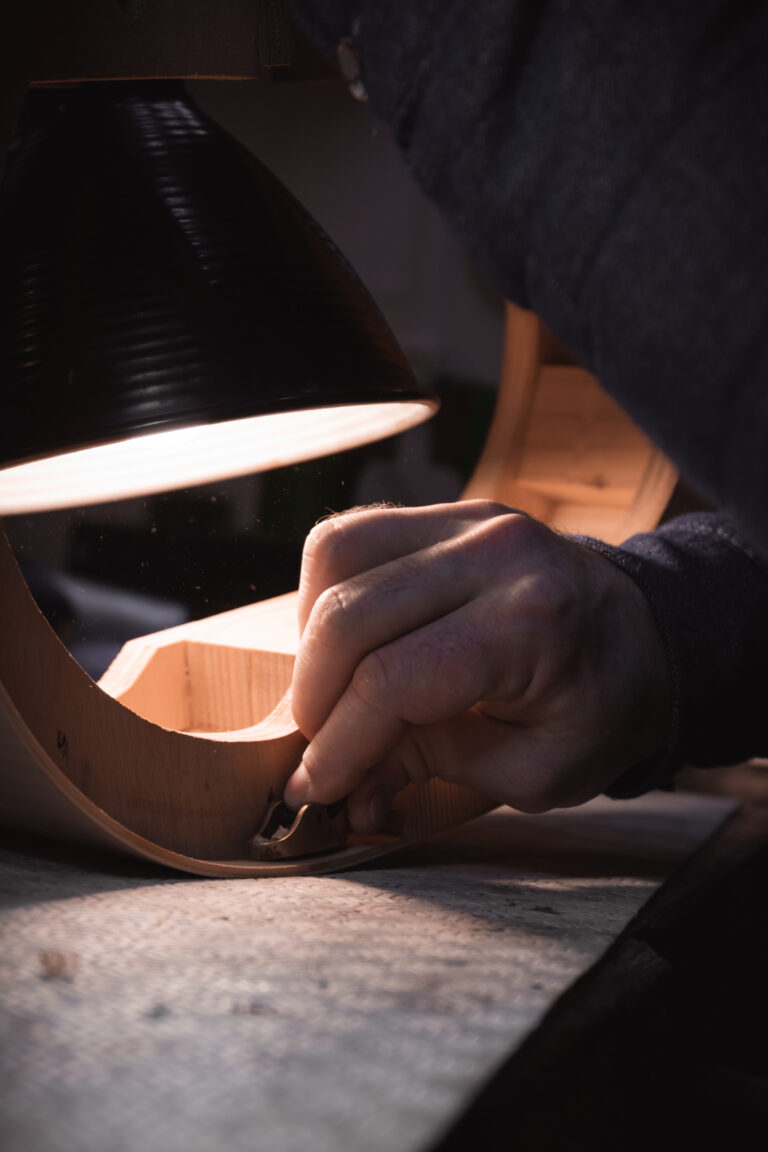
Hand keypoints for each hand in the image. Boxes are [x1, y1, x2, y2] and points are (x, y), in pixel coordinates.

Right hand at [284, 500, 670, 831]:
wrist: (648, 638)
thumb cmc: (600, 712)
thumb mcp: (535, 772)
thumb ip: (432, 768)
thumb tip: (344, 786)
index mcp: (530, 624)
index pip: (393, 680)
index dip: (339, 742)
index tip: (316, 787)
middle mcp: (495, 553)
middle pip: (350, 615)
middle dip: (314, 696)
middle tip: (317, 747)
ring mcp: (470, 519)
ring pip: (337, 554)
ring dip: (312, 635)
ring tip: (329, 691)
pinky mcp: (450, 511)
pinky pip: (355, 533)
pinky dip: (329, 590)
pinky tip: (344, 640)